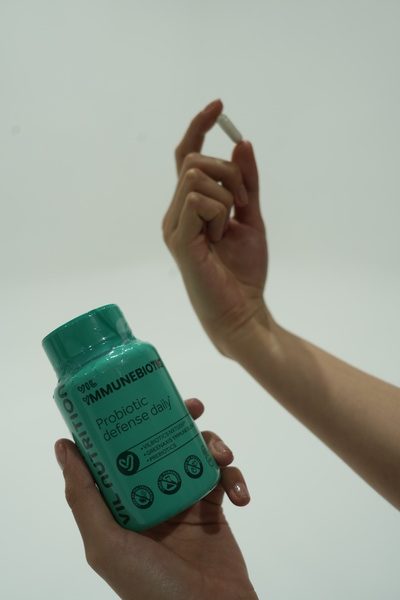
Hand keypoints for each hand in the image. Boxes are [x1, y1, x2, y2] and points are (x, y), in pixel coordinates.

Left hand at [54, 398, 257, 599]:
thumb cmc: (151, 588)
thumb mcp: (107, 544)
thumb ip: (83, 497)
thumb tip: (63, 446)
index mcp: (121, 503)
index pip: (120, 450)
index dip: (129, 420)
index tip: (143, 395)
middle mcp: (150, 496)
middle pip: (162, 443)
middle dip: (179, 420)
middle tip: (193, 407)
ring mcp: (183, 501)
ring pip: (195, 454)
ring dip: (213, 446)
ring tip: (222, 455)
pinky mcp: (214, 510)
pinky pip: (224, 479)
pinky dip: (235, 479)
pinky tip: (240, 495)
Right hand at [162, 99, 268, 355]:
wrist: (242, 311)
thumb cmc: (244, 271)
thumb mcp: (251, 217)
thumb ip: (247, 182)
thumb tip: (241, 142)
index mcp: (189, 207)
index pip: (188, 156)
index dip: (200, 127)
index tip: (219, 104)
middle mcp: (175, 213)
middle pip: (194, 161)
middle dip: (230, 173)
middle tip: (245, 204)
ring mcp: (173, 225)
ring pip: (196, 177)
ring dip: (228, 195)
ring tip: (231, 225)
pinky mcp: (178, 239)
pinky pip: (198, 200)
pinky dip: (221, 212)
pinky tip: (222, 236)